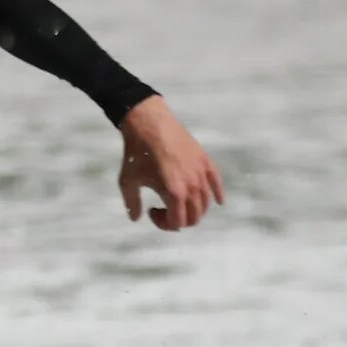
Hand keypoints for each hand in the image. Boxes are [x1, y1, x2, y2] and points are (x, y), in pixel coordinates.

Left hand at [115, 96, 224, 230]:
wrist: (149, 123)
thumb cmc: (136, 153)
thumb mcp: (127, 181)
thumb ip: (132, 203)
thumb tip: (135, 218)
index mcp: (174, 193)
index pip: (178, 223)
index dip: (164, 224)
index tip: (152, 210)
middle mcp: (192, 185)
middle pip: (194, 217)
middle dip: (179, 220)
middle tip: (164, 209)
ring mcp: (201, 173)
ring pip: (205, 203)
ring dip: (193, 209)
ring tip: (178, 202)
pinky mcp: (205, 161)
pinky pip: (217, 184)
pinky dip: (217, 195)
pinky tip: (218, 201)